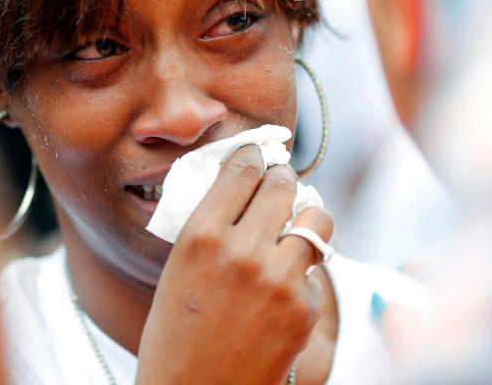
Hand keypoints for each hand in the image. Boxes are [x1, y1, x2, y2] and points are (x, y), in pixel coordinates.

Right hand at [136, 144, 332, 384]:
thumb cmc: (176, 337)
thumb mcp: (178, 270)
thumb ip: (209, 226)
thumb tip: (240, 186)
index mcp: (201, 235)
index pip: (242, 168)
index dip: (254, 155)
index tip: (258, 154)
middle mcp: (242, 250)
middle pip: (282, 183)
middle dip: (283, 178)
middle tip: (280, 183)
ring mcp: (278, 279)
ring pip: (316, 216)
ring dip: (307, 215)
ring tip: (296, 224)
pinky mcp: (304, 307)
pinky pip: (315, 267)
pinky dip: (304, 270)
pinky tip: (285, 284)